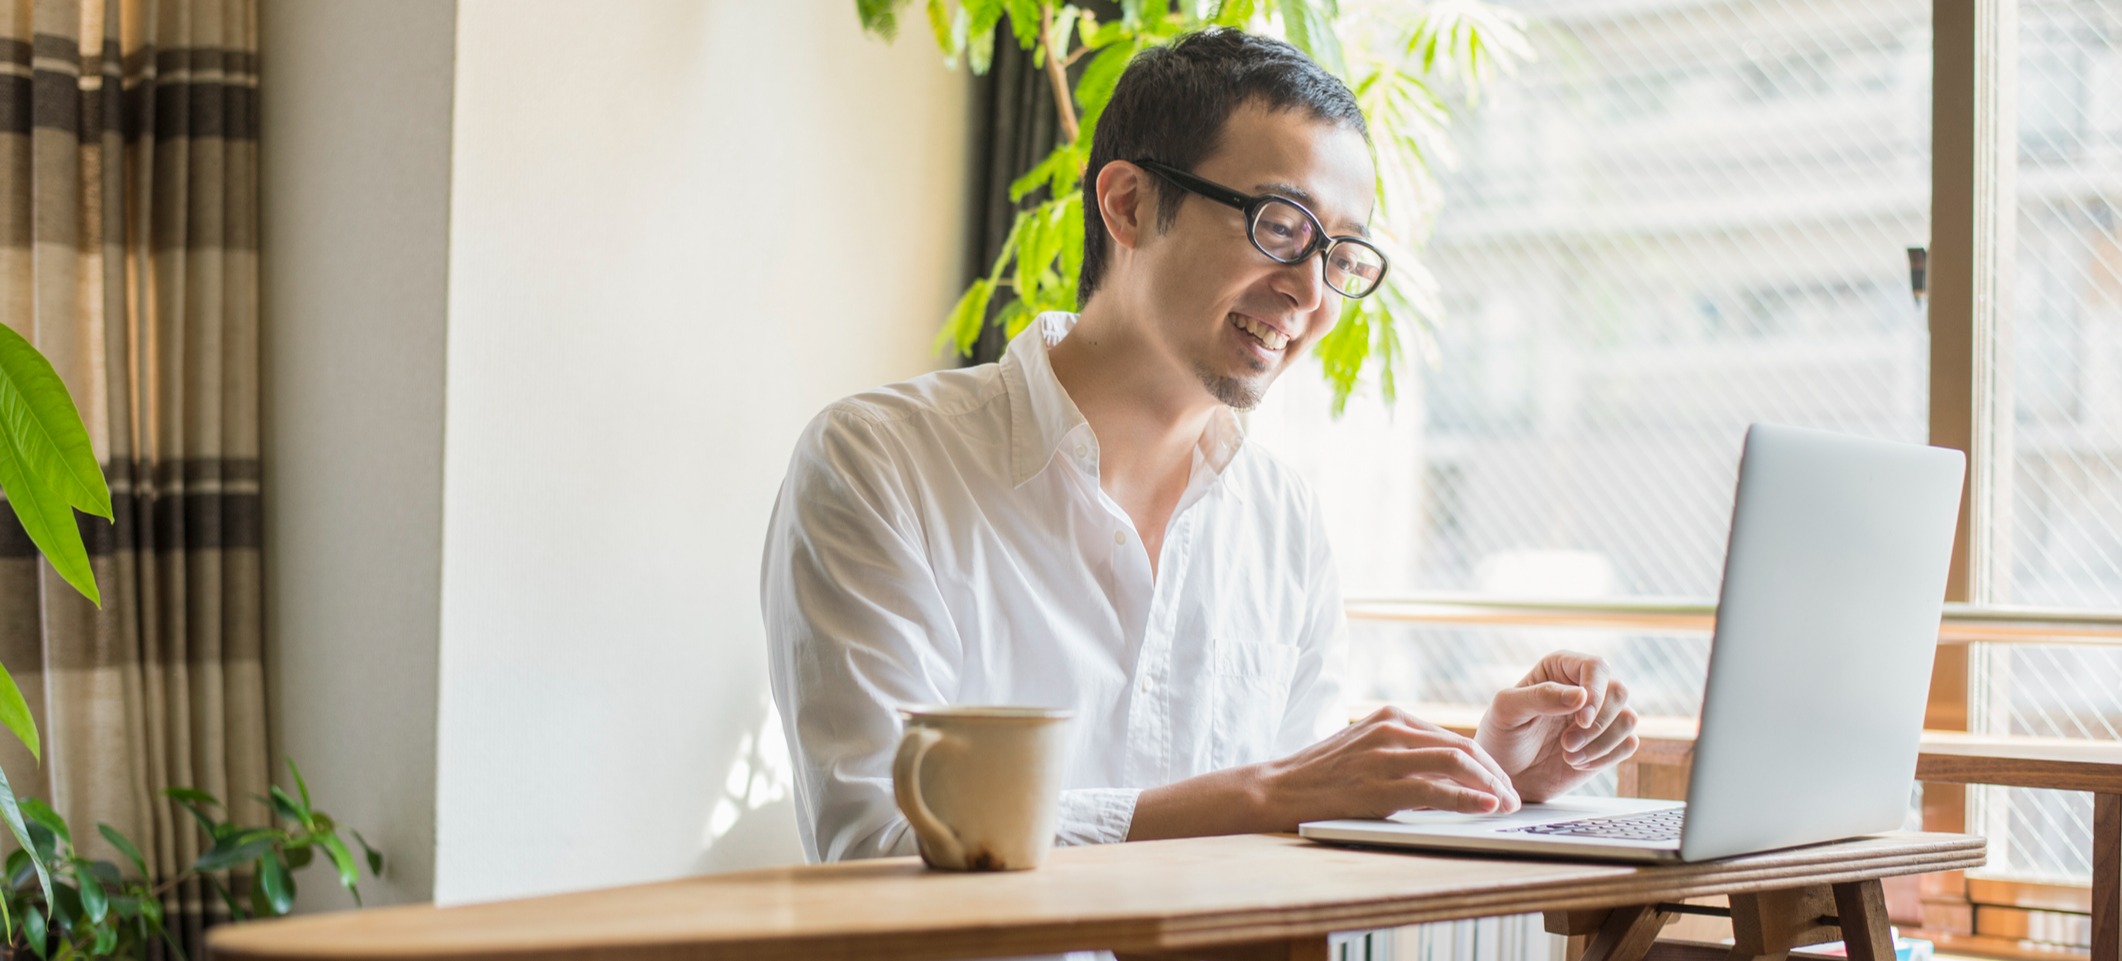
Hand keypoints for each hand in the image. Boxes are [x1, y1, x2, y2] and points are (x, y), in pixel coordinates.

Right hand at [1257, 705, 1522, 826]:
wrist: (1278, 789)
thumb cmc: (1321, 776)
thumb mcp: (1365, 751)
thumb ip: (1402, 754)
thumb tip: (1448, 777)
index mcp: (1391, 717)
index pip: (1453, 738)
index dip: (1485, 763)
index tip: (1501, 784)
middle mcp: (1391, 729)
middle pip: (1463, 747)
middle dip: (1495, 774)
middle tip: (1513, 797)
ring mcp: (1385, 755)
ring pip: (1457, 761)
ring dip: (1491, 785)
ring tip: (1506, 805)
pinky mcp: (1379, 785)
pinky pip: (1437, 789)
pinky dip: (1469, 799)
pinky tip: (1487, 808)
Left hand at [1475, 650, 1638, 802]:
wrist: (1507, 775)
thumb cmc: (1501, 735)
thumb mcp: (1507, 711)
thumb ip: (1540, 697)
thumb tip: (1582, 695)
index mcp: (1560, 668)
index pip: (1596, 666)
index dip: (1596, 692)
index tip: (1581, 719)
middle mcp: (1585, 688)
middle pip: (1619, 691)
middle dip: (1598, 723)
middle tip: (1566, 744)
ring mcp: (1600, 716)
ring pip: (1628, 718)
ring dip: (1602, 743)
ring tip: (1569, 756)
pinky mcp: (1608, 743)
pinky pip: (1629, 744)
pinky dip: (1607, 757)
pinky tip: (1577, 764)